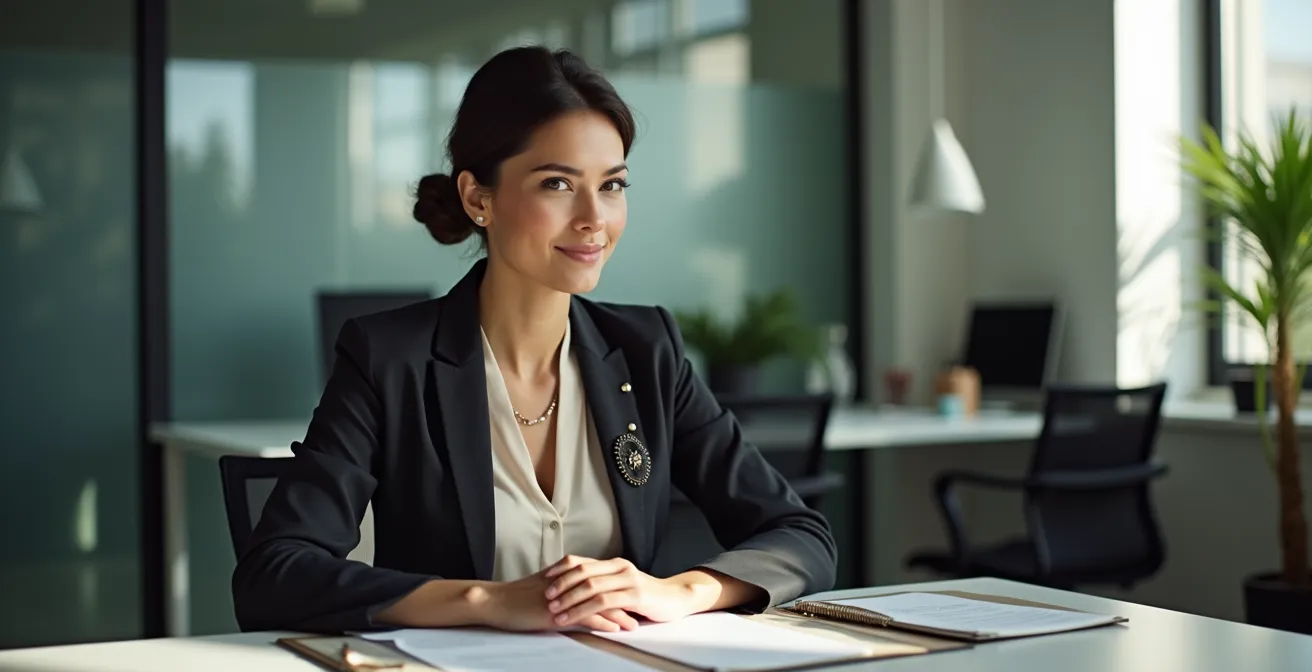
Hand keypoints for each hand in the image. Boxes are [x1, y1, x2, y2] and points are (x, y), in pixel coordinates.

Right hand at [474, 568, 638, 632]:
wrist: (497, 601)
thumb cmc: (516, 597)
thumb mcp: (542, 587)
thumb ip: (561, 587)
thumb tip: (574, 594)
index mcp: (566, 576)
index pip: (599, 581)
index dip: (616, 590)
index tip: (630, 598)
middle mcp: (568, 583)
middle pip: (604, 590)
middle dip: (624, 601)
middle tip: (640, 611)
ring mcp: (565, 597)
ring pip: (599, 603)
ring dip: (619, 614)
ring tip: (634, 624)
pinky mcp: (558, 612)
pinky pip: (585, 616)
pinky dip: (602, 623)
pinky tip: (614, 629)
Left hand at [543, 555, 707, 627]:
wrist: (676, 599)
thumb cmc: (647, 596)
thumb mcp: (623, 586)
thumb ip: (604, 584)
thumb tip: (574, 589)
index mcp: (614, 563)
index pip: (581, 561)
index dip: (561, 568)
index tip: (544, 577)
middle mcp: (619, 567)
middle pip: (583, 571)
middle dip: (561, 584)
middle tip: (546, 596)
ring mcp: (628, 580)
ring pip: (591, 587)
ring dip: (569, 599)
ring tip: (555, 610)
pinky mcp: (635, 595)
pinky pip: (603, 602)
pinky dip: (583, 610)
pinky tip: (572, 617)